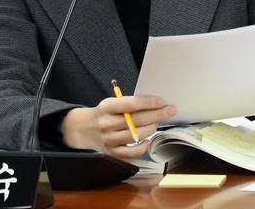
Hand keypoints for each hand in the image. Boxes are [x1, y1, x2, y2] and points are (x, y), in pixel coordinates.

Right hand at [60, 96, 176, 158]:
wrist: (85, 128)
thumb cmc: (103, 113)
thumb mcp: (111, 103)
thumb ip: (129, 104)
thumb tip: (154, 104)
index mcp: (106, 107)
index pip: (131, 104)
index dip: (149, 102)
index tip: (162, 101)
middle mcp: (106, 124)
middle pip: (137, 120)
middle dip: (157, 114)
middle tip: (169, 110)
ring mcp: (109, 140)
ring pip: (136, 135)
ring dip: (151, 128)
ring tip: (156, 122)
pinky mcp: (112, 153)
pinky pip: (131, 153)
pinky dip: (142, 147)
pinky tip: (148, 139)